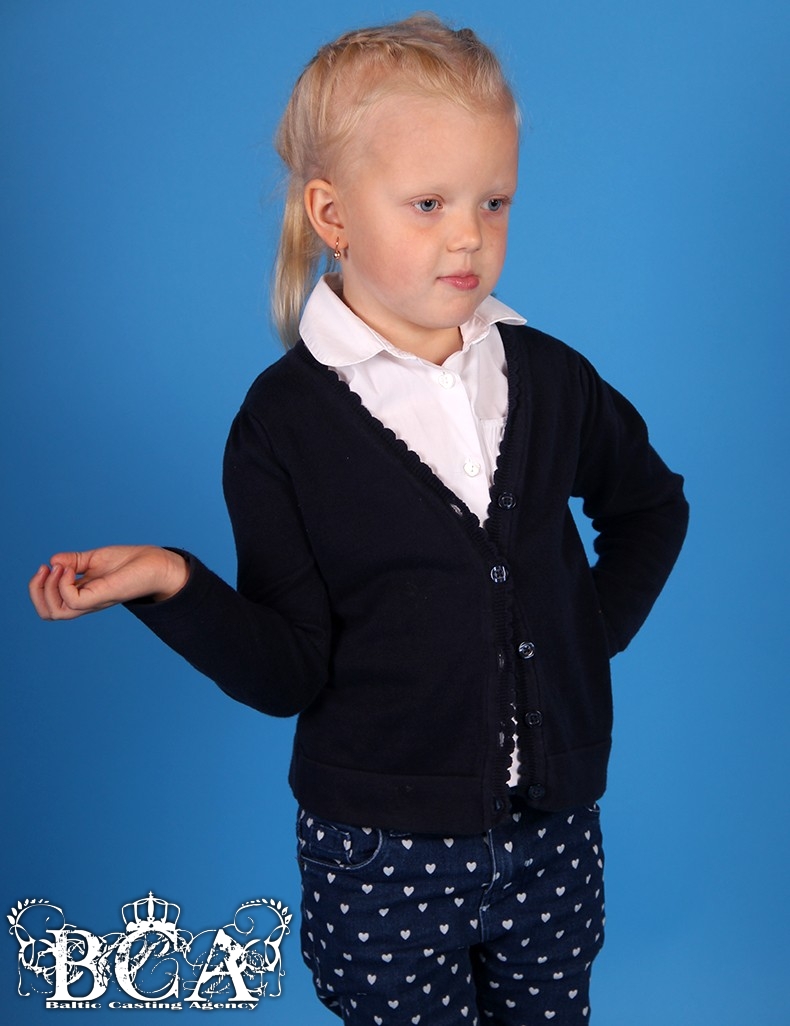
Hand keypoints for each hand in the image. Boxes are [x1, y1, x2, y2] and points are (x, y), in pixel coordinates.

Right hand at [29, 545, 188, 620]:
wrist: (157, 564)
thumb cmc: (131, 562)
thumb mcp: (95, 558)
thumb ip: (74, 561)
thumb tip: (53, 560)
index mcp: (82, 595)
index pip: (49, 606)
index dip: (38, 588)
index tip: (46, 565)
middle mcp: (86, 602)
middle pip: (47, 613)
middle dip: (36, 591)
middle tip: (45, 568)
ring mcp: (94, 600)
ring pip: (56, 612)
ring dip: (48, 588)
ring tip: (59, 568)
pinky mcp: (103, 596)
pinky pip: (73, 600)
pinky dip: (64, 583)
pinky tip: (73, 568)